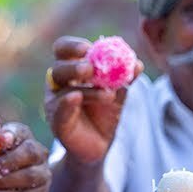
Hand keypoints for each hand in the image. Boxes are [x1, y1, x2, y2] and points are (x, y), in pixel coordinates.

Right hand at [45, 35, 142, 164]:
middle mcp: (59, 84)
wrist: (100, 145)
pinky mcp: (57, 123)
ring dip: (87, 89)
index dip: (73, 46)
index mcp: (71, 70)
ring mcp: (55, 103)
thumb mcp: (118, 93)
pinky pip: (59, 110)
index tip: (89, 48)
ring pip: (65, 90)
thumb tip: (137, 64)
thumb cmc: (105, 114)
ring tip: (108, 94)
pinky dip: (67, 103)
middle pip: (59, 68)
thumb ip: (125, 78)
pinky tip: (76, 97)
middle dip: (75, 67)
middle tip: (91, 69)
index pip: (63, 50)